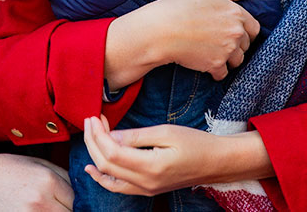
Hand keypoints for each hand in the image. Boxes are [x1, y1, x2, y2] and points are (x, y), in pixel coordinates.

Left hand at [81, 115, 271, 195]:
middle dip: (93, 141)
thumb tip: (110, 135)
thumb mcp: (166, 132)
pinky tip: (92, 168)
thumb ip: (136, 136)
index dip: (99, 135)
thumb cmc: (195, 143)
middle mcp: (145, 183)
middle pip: (106, 164)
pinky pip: (118, 187)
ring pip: (109, 177)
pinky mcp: (147, 190)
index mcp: (150, 167)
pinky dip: (103, 177)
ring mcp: (145, 190)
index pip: (112, 153)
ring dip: (95, 155)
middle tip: (91, 120)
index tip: (94, 117)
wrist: (216, 162)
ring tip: (90, 135)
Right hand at [104, 0, 259, 87]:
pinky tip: (206, 63)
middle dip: (237, 44)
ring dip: (229, 58)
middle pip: (247, 45)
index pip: (253, 27)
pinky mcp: (215, 65)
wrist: (161, 30)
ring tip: (214, 52)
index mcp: (236, 13)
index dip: (245, 30)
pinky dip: (217, 71)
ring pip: (238, 60)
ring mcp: (227, 50)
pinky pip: (223, 73)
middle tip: (220, 41)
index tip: (234, 31)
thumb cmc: (180, 5)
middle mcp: (235, 33)